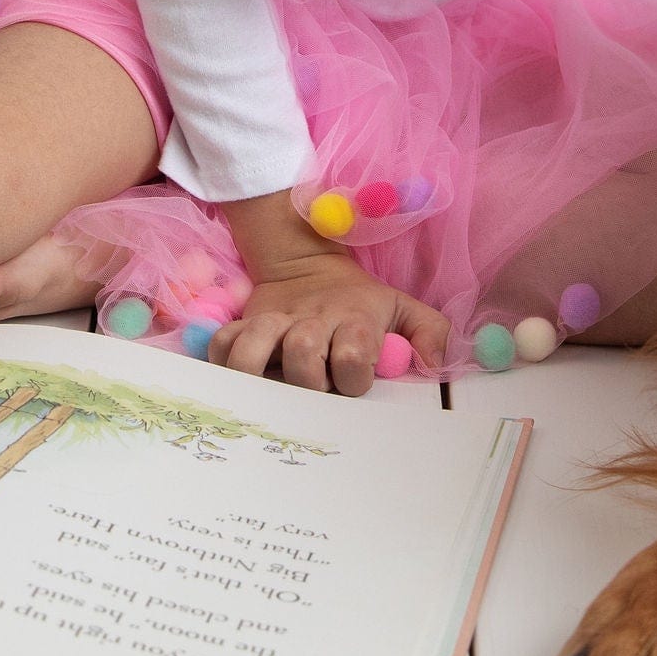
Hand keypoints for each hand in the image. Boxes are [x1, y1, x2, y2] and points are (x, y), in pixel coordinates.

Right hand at [212, 193, 451, 394]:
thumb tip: (433, 363)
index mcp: (354, 319)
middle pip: (304, 351)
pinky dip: (225, 360)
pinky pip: (223, 341)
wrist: (310, 267)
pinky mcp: (248, 322)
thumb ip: (428, 332)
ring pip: (254, 346)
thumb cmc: (361, 303)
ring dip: (258, 372)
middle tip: (312, 387)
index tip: (355, 381)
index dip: (354, 375)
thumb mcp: (402, 309)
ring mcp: (276, 321)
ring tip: (265, 388)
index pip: (354, 353)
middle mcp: (313, 320)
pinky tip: (240, 375)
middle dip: (307, 379)